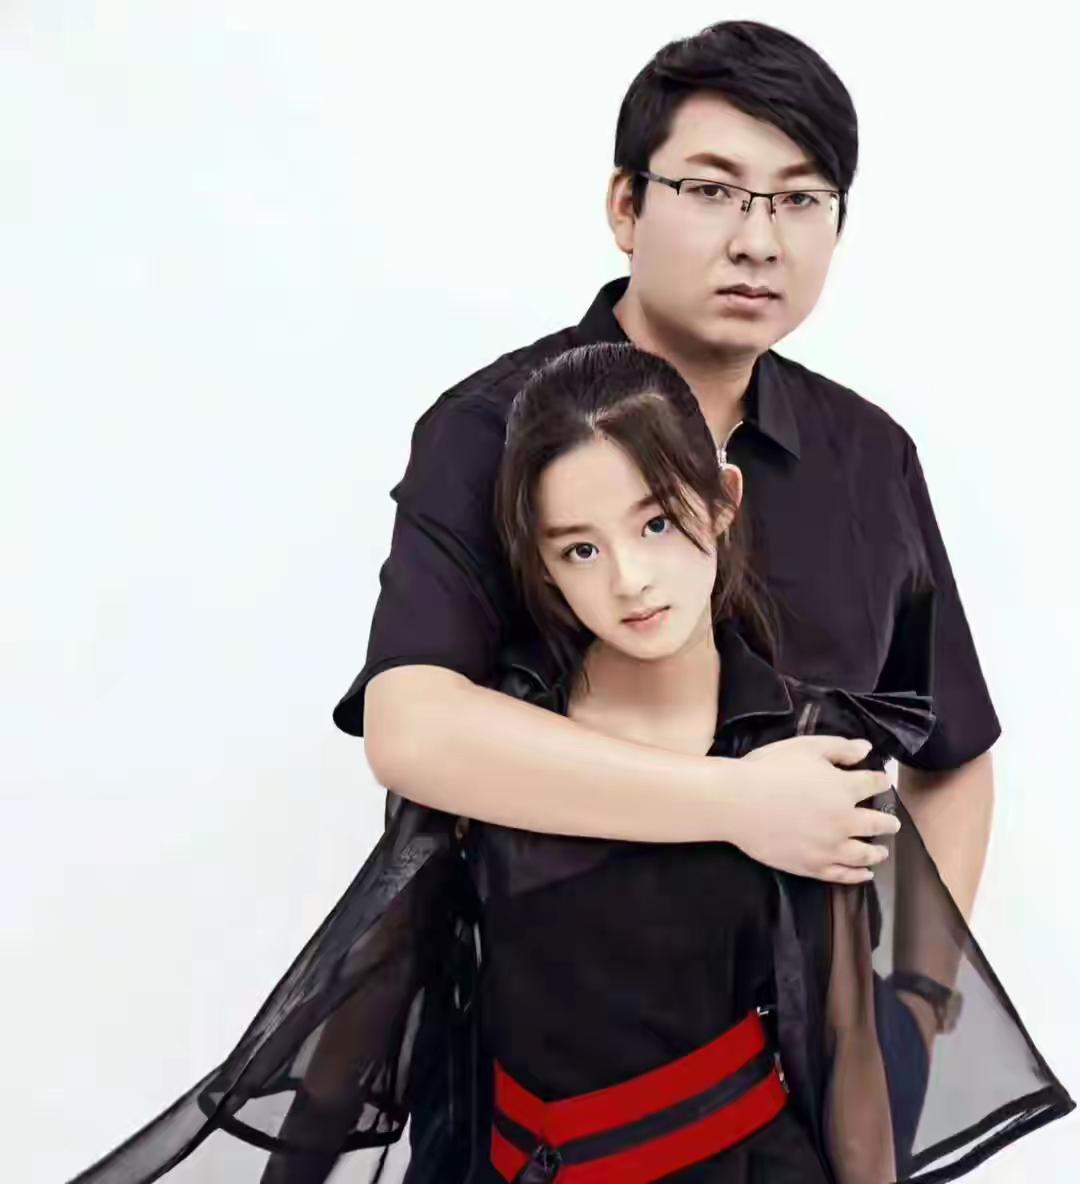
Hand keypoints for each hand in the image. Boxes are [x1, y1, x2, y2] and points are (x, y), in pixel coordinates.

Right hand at [730, 736, 898, 882]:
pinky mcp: (812, 866)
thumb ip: (839, 748)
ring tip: (882, 852)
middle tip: (893, 823)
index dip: (880, 781)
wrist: (737, 802)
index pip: (873, 784)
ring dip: (877, 852)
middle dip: (887, 822)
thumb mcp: (805, 747)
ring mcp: (830, 847)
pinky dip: (857, 875)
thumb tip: (866, 749)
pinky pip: (842, 875)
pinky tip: (864, 874)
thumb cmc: (769, 768)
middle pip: (876, 824)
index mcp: (844, 788)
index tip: (883, 781)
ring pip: (864, 854)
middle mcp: (844, 821)